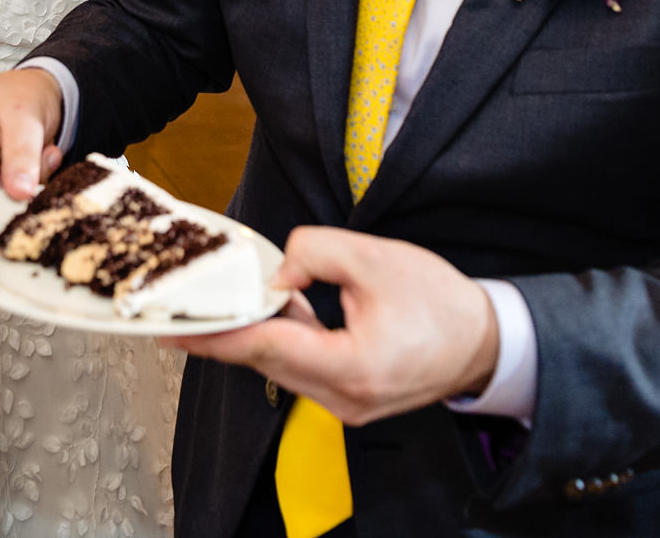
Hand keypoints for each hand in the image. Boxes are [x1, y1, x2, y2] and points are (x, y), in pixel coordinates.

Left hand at [164, 228, 500, 425]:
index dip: (216, 334)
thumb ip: (315, 252)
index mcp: (352, 368)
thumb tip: (275, 273)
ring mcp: (346, 406)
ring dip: (257, 331)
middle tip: (183, 306)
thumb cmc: (440, 303)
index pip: (266, 347)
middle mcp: (344, 399)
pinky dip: (283, 340)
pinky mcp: (348, 400)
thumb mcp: (376, 258)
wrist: (486, 343)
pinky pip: (300, 368)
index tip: (174, 329)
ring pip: (280, 365)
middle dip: (226, 329)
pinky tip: (278, 310)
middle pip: (265, 360)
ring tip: (233, 299)